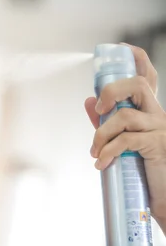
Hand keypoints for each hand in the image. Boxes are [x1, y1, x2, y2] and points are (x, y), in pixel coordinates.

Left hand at [85, 43, 165, 230]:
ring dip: (101, 134)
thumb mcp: (122, 142)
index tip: (119, 49)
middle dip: (111, 91)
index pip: (147, 75)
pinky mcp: (156, 146)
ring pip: (125, 115)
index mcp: (150, 110)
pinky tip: (101, 163)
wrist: (161, 196)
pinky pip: (126, 140)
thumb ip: (106, 121)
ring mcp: (159, 129)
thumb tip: (88, 101)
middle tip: (98, 109)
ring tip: (95, 152)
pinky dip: (108, 151)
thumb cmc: (142, 169)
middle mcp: (157, 114)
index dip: (136, 57)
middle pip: (137, 84)